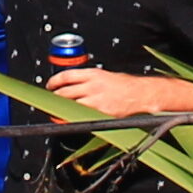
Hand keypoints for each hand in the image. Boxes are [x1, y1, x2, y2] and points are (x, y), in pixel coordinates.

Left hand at [45, 67, 161, 117]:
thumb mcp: (105, 75)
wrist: (143, 94)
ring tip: (56, 109)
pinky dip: (72, 118)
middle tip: (51, 99)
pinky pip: (82, 116)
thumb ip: (88, 79)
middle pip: (65, 92)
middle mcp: (93, 86)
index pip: (66, 76)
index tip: (49, 85)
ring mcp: (97, 100)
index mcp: (93, 74)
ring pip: (71, 104)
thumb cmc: (126, 84)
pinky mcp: (102, 113)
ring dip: (61, 108)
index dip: (54, 81)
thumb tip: (72, 84)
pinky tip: (67, 118)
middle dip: (55, 97)